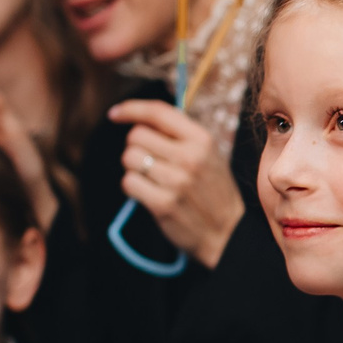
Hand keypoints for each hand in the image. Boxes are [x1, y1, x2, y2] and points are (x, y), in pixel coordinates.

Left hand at [108, 99, 244, 268]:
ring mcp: (176, 181)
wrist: (227, 233)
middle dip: (136, 147)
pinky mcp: (163, 204)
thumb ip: (181, 135)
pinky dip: (133, 187)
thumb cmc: (213, 191)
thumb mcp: (210, 155)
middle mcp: (190, 157)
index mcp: (202, 139)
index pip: (158, 112)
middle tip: (149, 160)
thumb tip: (141, 120)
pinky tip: (148, 192)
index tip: (115, 114)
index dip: (132, 109)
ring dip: (133, 167)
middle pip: (136, 135)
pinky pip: (129, 183)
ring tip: (151, 178)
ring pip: (129, 158)